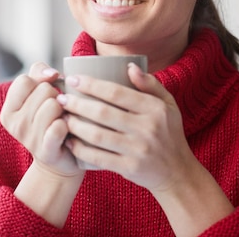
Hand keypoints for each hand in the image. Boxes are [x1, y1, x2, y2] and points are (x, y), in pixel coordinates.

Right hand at [0, 62, 81, 176]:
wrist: (59, 160)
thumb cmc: (50, 120)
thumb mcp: (37, 95)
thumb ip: (38, 73)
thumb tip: (51, 72)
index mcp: (8, 111)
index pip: (25, 80)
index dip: (42, 81)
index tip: (49, 90)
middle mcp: (15, 125)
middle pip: (44, 90)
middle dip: (56, 95)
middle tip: (57, 110)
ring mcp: (29, 139)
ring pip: (53, 105)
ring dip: (64, 109)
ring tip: (63, 119)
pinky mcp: (46, 150)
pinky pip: (59, 126)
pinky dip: (67, 124)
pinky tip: (67, 130)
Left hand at [60, 63, 196, 191]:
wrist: (177, 172)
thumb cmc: (169, 133)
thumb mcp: (168, 104)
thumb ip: (150, 84)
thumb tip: (129, 66)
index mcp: (155, 108)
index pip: (117, 93)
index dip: (92, 85)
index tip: (74, 79)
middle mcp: (147, 128)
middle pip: (103, 113)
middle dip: (77, 104)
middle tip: (61, 98)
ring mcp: (137, 150)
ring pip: (97, 135)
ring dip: (75, 125)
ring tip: (63, 117)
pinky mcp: (129, 168)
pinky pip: (98, 157)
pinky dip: (80, 149)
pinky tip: (69, 141)